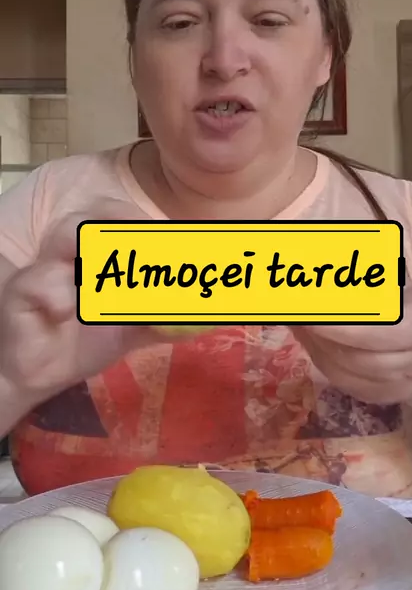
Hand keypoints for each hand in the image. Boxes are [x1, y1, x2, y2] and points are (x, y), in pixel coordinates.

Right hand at [0, 201, 173, 398]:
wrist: (40, 374)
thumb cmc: (85, 339)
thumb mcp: (135, 328)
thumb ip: (168, 318)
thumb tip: (211, 315)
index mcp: (100, 251)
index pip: (128, 220)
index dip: (155, 228)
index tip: (183, 246)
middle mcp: (74, 249)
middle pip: (99, 215)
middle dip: (131, 225)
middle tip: (158, 251)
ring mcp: (47, 266)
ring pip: (67, 235)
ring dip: (98, 251)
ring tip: (121, 278)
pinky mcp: (23, 292)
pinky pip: (39, 282)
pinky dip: (58, 294)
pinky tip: (70, 311)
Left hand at [290, 280, 411, 403]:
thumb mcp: (405, 288)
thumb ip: (370, 282)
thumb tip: (325, 270)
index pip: (377, 331)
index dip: (338, 325)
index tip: (307, 309)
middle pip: (356, 356)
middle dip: (319, 334)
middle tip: (293, 311)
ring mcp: (397, 386)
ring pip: (343, 371)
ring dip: (314, 345)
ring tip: (297, 320)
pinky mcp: (380, 399)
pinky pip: (341, 381)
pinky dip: (319, 358)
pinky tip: (309, 337)